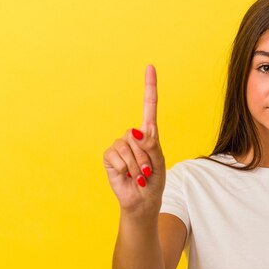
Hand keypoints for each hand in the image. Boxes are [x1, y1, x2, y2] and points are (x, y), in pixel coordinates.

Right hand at [103, 65, 165, 213]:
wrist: (142, 201)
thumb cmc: (153, 182)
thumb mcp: (159, 162)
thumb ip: (151, 145)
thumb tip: (137, 130)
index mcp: (149, 134)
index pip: (148, 106)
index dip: (149, 87)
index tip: (150, 67)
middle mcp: (132, 136)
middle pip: (140, 135)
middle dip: (146, 156)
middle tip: (147, 170)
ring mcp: (119, 145)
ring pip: (129, 146)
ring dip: (136, 164)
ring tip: (138, 174)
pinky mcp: (109, 156)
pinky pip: (117, 156)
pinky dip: (125, 168)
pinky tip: (126, 175)